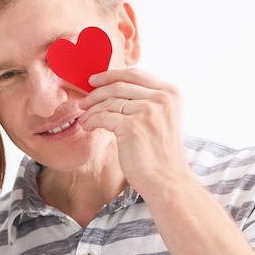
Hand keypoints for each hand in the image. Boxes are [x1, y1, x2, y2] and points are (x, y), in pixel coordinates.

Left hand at [79, 67, 191, 194]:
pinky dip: (91, 121)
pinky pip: (103, 117)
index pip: (135, 74)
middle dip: (96, 93)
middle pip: (119, 86)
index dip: (111, 75)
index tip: (94, 80)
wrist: (167, 180)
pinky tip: (88, 126)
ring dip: (92, 110)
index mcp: (171, 93)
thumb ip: (148, 101)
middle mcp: (162, 98)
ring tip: (84, 118)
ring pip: (108, 102)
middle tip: (83, 102)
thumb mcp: (163, 118)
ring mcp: (147, 111)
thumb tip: (116, 88)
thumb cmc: (161, 153)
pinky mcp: (132, 126)